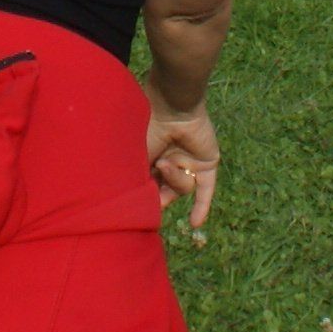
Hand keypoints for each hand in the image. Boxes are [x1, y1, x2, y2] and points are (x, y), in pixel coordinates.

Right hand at [147, 96, 220, 233]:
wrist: (172, 108)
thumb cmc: (148, 128)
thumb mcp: (137, 156)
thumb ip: (136, 178)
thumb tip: (125, 203)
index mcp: (152, 158)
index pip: (150, 186)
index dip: (145, 196)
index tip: (135, 205)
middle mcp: (171, 162)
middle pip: (167, 191)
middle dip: (160, 195)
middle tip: (153, 195)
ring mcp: (190, 163)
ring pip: (184, 187)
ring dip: (175, 179)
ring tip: (167, 163)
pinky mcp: (207, 164)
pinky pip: (206, 190)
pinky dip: (201, 206)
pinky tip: (195, 223)